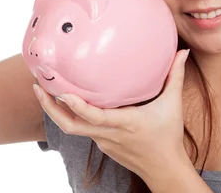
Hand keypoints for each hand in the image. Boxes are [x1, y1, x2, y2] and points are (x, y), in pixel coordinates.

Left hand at [33, 49, 191, 180]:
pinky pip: (80, 129)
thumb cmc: (168, 136)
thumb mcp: (173, 105)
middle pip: (70, 125)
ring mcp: (102, 141)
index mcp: (124, 123)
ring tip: (43, 90)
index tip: (61, 92)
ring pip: (71, 127)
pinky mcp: (101, 144)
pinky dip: (69, 115)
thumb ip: (175, 76)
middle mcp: (108, 134)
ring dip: (55, 110)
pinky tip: (64, 101)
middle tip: (37, 86)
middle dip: (50, 107)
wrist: (164, 169)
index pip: (94, 117)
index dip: (76, 106)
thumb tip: (182, 52)